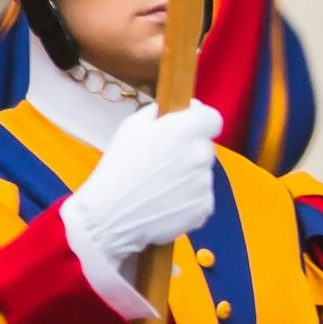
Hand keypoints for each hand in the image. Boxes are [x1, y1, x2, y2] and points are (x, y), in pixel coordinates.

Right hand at [56, 102, 216, 314]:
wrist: (110, 214)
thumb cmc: (118, 168)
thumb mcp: (130, 128)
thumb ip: (157, 114)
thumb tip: (176, 109)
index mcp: (184, 131)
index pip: (212, 118)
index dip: (201, 119)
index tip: (189, 122)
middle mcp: (200, 155)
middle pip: (205, 146)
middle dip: (188, 149)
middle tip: (162, 160)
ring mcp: (205, 183)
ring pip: (202, 173)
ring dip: (187, 175)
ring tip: (158, 184)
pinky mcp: (205, 207)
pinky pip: (200, 197)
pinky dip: (187, 198)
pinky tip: (163, 200)